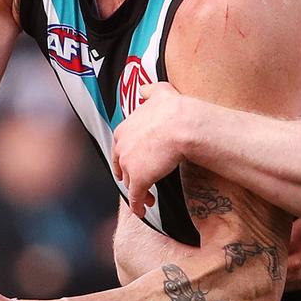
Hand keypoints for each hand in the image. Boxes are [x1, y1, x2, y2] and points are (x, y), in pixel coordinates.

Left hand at [112, 82, 193, 217]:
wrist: (180, 124)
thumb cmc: (174, 109)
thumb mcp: (159, 92)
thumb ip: (150, 91)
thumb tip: (144, 89)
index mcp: (122, 130)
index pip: (119, 148)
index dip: (127, 157)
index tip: (133, 164)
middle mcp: (121, 147)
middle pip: (122, 167)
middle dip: (130, 175)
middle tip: (139, 182)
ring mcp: (129, 164)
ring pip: (130, 183)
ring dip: (138, 192)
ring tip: (149, 200)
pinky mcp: (139, 179)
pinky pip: (136, 197)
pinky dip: (138, 206)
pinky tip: (143, 211)